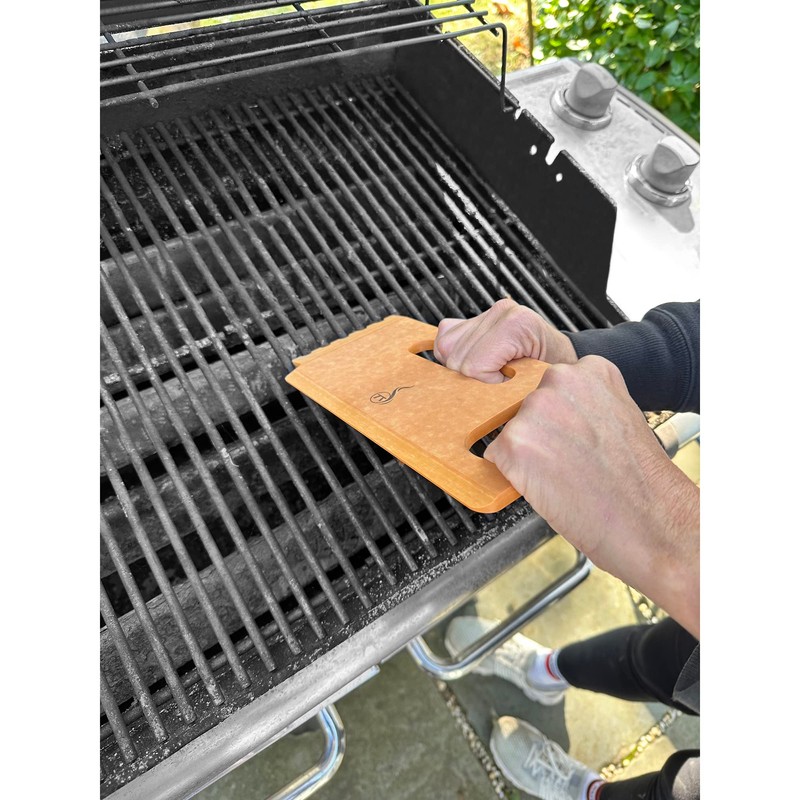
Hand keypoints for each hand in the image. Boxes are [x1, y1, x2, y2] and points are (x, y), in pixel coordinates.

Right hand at [433, 298, 577, 381]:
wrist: (563, 356)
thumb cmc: (553, 372)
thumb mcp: (535, 385)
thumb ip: (504, 389)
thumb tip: (473, 399)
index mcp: (518, 325)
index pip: (472, 364)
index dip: (485, 382)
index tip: (505, 383)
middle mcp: (501, 312)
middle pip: (456, 357)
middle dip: (473, 376)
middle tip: (498, 378)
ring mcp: (489, 312)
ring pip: (447, 347)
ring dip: (462, 365)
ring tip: (489, 368)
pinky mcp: (478, 316)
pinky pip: (447, 335)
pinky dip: (454, 352)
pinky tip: (476, 359)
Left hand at [485, 356, 699, 637]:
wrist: (652, 523)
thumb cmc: (641, 483)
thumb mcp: (619, 419)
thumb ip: (585, 405)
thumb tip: (557, 416)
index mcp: (592, 371)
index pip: (552, 386)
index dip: (561, 419)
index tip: (576, 437)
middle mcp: (560, 380)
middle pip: (526, 405)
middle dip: (539, 433)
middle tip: (570, 461)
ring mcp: (535, 410)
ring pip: (511, 432)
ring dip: (527, 455)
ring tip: (564, 475)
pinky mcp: (515, 443)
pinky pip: (497, 458)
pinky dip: (513, 476)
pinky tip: (548, 486)